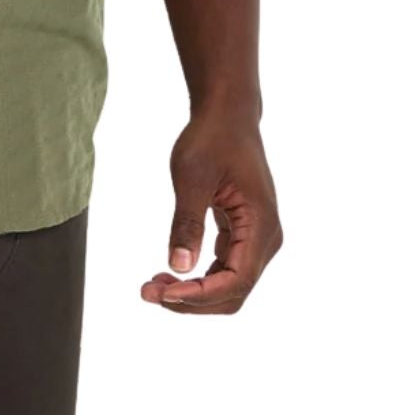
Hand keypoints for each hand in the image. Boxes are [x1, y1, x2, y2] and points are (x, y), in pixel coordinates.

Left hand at [140, 107, 281, 314]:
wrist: (227, 114)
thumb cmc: (211, 138)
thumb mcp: (192, 177)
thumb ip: (187, 223)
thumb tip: (178, 267)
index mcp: (261, 226)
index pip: (236, 281)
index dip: (200, 295)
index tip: (163, 294)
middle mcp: (266, 238)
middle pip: (234, 291)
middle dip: (193, 300)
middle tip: (148, 292)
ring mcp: (257, 237)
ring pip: (229, 284)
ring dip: (194, 292)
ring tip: (153, 286)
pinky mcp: (244, 232)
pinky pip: (225, 268)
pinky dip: (199, 276)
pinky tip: (169, 273)